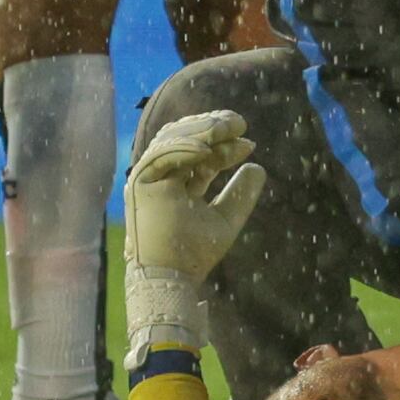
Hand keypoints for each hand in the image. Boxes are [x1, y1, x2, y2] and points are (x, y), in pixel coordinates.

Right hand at [123, 109, 267, 279]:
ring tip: (226, 128)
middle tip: (238, 123)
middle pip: (185, 138)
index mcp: (179, 182)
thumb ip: (241, 194)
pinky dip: (184, 147)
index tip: (249, 143)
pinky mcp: (140, 182)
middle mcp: (163, 176)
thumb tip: (258, 167)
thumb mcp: (226, 218)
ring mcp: (150, 177)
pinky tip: (207, 149)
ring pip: (172, 139)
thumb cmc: (195, 253)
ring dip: (200, 130)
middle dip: (212, 126)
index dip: (224, 144)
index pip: (201, 152)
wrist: (173, 277)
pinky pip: (162, 155)